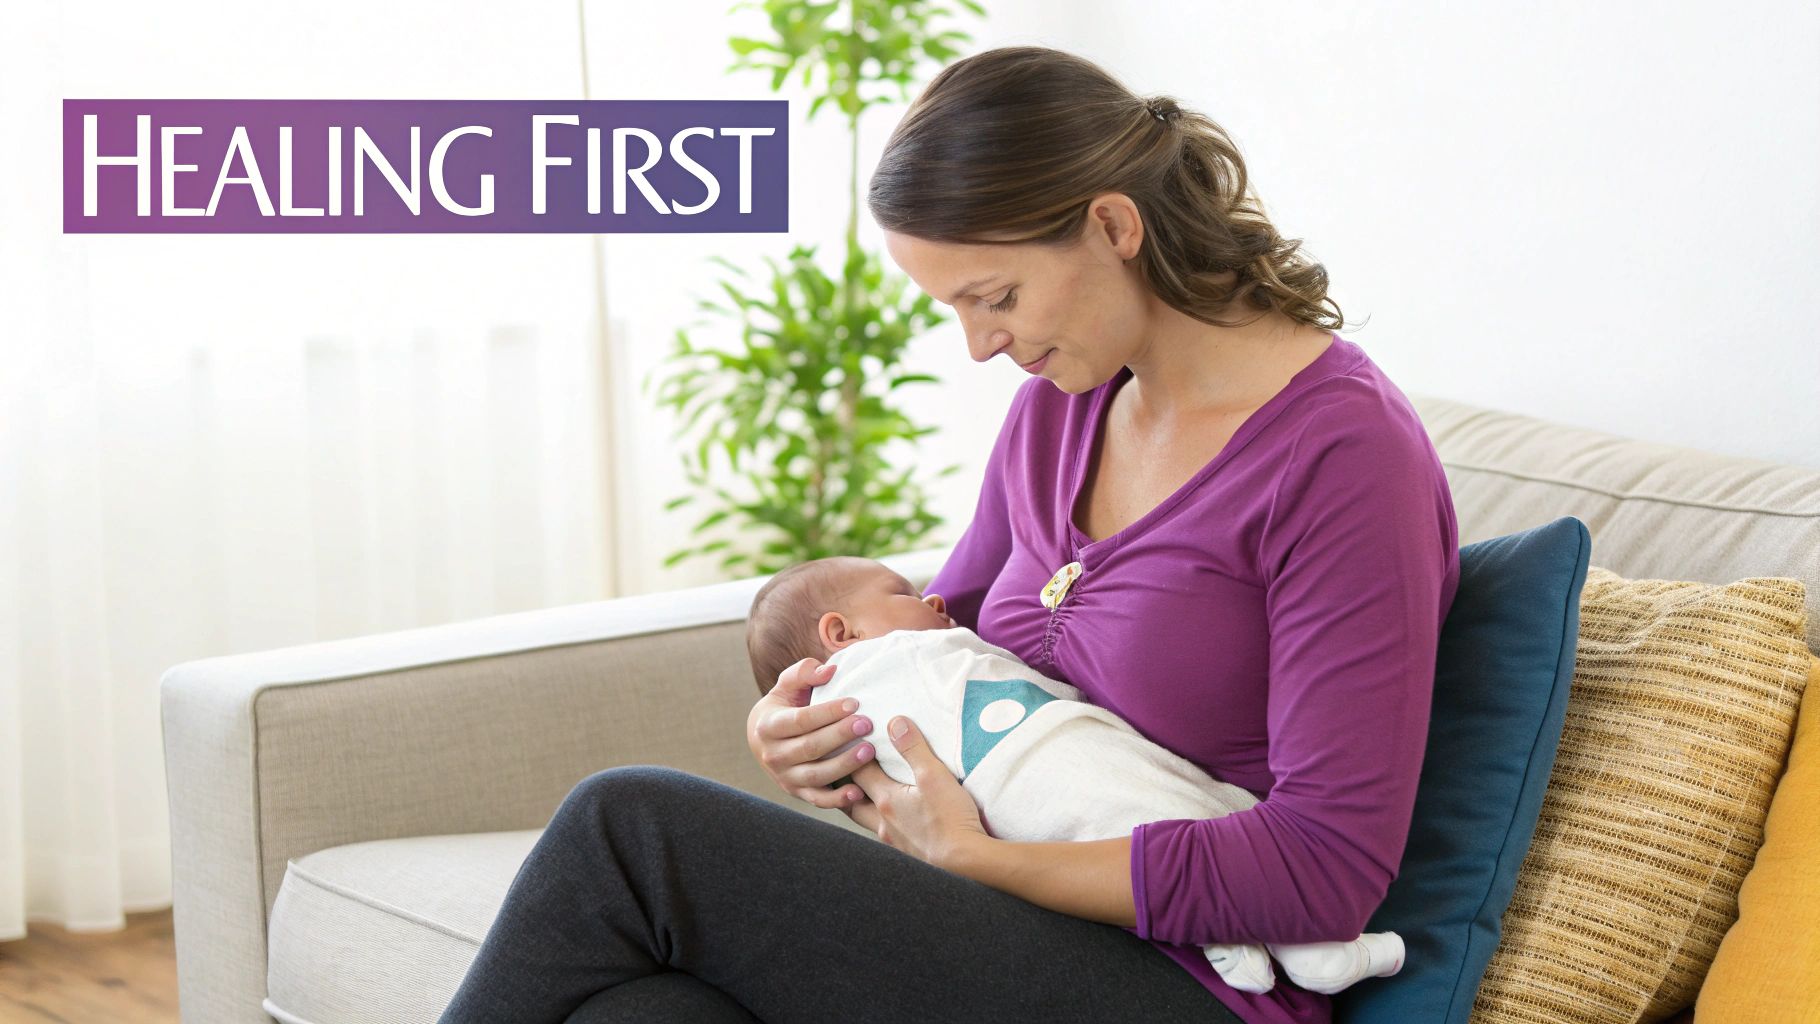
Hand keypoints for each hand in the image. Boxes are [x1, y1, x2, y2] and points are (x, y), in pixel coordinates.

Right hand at [747, 657, 876, 809]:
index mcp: (768, 726)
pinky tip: (859, 792)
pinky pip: (818, 800)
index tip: (854, 702)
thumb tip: (829, 670)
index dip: (827, 712)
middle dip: (840, 735)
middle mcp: (773, 755)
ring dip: (844, 765)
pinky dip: (838, 800)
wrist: (764, 740)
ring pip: (816, 775)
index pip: (800, 720)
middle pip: (810, 747)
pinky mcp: (798, 793)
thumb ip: (804, 673)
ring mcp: (785, 777)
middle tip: (867, 724)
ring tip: (869, 751)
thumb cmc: (784, 706)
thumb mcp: (787, 686)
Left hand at [849, 716, 991, 869]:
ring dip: (861, 805)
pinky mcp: (907, 853)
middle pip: (851, 801)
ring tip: (862, 794)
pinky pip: (885, 833)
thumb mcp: (934, 775)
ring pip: (866, 820)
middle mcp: (883, 822)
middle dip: (843, 785)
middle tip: (838, 771)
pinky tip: (893, 819)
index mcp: (886, 800)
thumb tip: (895, 723)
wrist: (965, 862)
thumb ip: (914, 748)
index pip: (858, 773)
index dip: (850, 755)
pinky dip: (881, 822)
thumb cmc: (950, 818)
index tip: (848, 741)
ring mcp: (893, 840)